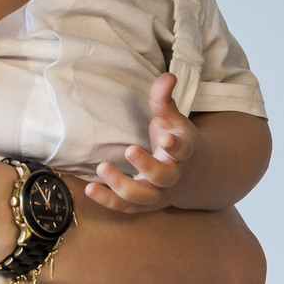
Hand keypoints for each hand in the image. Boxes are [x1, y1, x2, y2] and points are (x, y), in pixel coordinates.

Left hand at [84, 73, 207, 212]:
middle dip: (147, 166)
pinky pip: (125, 207)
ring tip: (101, 167)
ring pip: (142, 197)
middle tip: (129, 149)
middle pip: (163, 177)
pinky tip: (89, 188)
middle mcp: (173, 178)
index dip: (175, 146)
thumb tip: (167, 76)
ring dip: (121, 185)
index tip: (166, 137)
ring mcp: (158, 194)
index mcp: (184, 154)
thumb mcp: (174, 120)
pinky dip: (107, 201)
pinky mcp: (143, 204)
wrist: (194, 177)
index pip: (183, 151)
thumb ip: (165, 100)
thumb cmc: (177, 141)